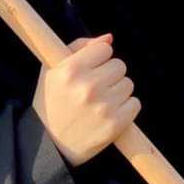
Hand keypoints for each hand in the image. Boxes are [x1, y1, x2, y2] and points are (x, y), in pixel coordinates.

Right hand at [33, 35, 139, 166]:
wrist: (48, 145)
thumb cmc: (51, 102)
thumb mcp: (53, 70)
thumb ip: (79, 47)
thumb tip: (109, 38)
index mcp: (71, 70)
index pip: (105, 49)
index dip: (98, 59)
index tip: (90, 70)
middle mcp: (88, 87)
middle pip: (119, 65)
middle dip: (109, 75)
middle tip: (94, 89)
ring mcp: (103, 106)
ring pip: (128, 84)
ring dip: (117, 92)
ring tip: (99, 103)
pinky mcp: (115, 124)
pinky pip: (135, 104)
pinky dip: (126, 108)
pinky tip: (109, 113)